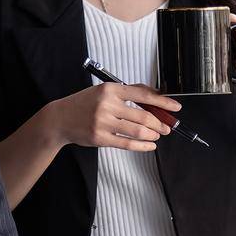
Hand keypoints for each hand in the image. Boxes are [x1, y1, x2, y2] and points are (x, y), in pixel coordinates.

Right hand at [39, 82, 180, 151]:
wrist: (60, 118)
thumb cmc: (84, 104)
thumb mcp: (104, 91)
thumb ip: (128, 93)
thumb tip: (154, 97)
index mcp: (111, 89)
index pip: (143, 94)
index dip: (163, 102)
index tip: (175, 107)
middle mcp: (107, 104)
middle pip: (143, 116)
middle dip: (160, 123)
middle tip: (166, 127)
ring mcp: (103, 122)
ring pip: (137, 131)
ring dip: (152, 135)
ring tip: (157, 135)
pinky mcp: (100, 138)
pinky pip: (127, 144)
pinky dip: (142, 146)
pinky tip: (149, 145)